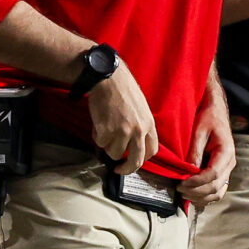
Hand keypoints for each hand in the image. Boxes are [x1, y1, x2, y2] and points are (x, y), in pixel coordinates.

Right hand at [85, 58, 159, 173]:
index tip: (133, 162)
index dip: (142, 160)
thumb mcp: (141, 109)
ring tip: (105, 129)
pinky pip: (100, 143)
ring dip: (107, 145)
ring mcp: (123, 132)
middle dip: (126, 169)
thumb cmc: (122, 90)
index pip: (152, 151)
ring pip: (114, 153)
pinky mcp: (107, 131)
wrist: (108, 78)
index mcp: (149, 124)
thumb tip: (133, 145)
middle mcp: (138, 130)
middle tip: (118, 169)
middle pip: (136, 161)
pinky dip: (97, 136)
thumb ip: (140, 127)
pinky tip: (98, 123)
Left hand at [183, 84, 233, 207]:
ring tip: (185, 194)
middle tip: (179, 190)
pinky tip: (193, 194)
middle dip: (197, 192)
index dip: (196, 182)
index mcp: (226, 151)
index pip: (213, 174)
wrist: (216, 112)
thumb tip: (189, 171)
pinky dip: (206, 196)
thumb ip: (195, 151)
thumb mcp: (199, 131)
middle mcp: (230, 162)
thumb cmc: (208, 118)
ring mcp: (228, 168)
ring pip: (219, 192)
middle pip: (216, 186)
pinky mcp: (223, 171)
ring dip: (202, 197)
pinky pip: (218, 189)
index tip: (181, 183)